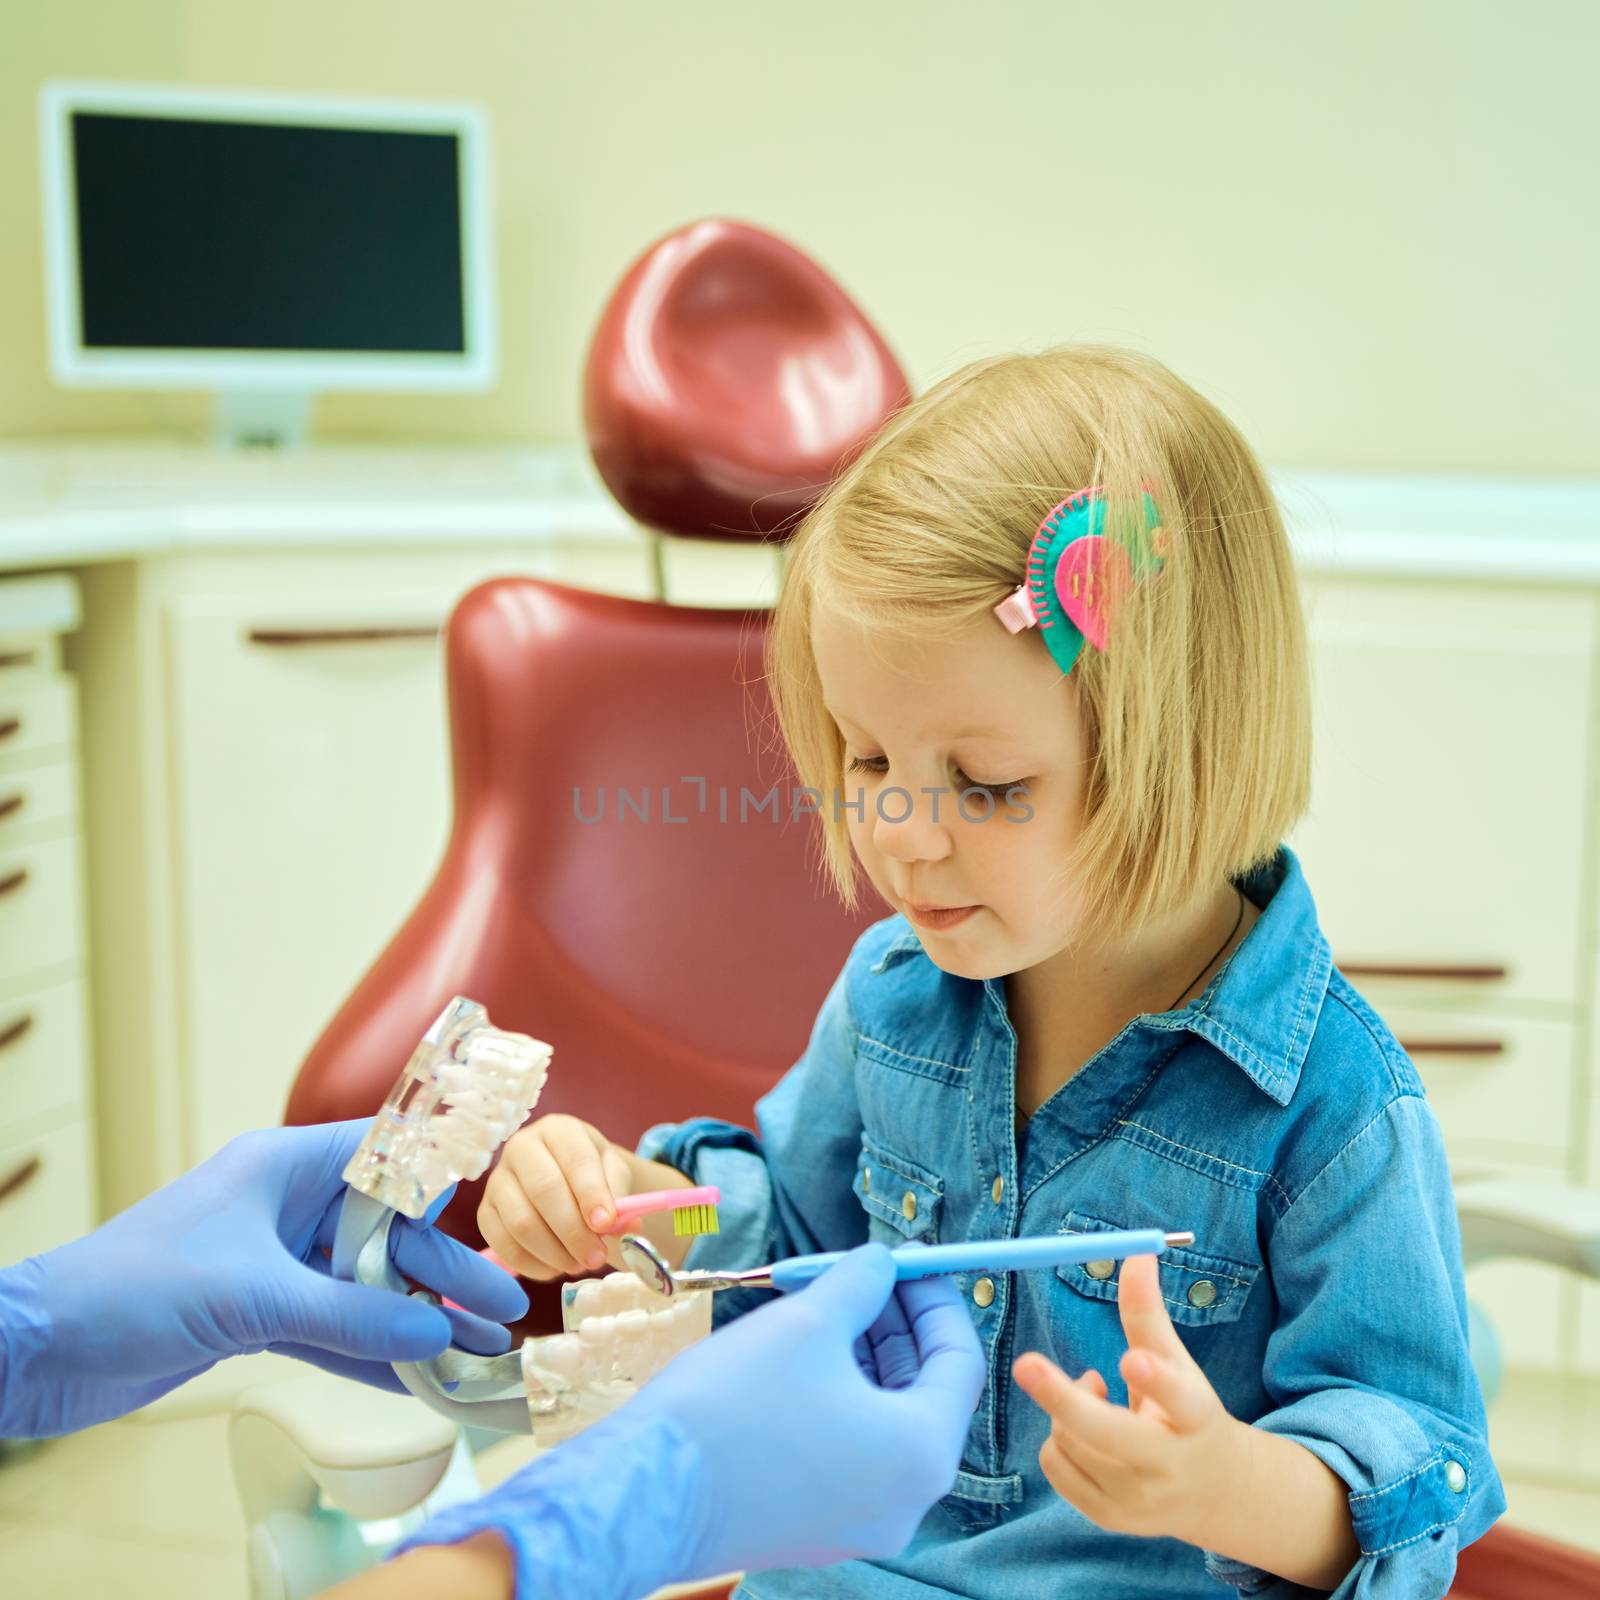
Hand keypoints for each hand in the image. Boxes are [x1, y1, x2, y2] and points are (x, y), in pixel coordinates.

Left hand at [4, 1120, 529, 1437]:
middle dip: (443, 1272)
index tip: (500, 1202)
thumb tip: (436, 1334)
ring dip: (416, 1321)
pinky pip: (332, 1331)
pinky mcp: (255, 1316)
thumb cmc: (133, 1288)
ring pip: (364, 1288)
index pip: (385, 1158)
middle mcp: (287, 1208)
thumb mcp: (254, 1297)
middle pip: (386, 1236)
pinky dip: (372, 1355)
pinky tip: (416, 1382)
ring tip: (477, 1352)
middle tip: (503, 1308)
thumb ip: (352, 1316)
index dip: (444, 1180)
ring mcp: (273, 1264)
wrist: (38, 1351)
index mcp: (285, 1168)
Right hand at [394, 1244, 985, 1596]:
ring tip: (827, 1302)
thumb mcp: (809, 1321)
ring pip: (881, 1421)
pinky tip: (802, 1354)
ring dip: (864, 1357)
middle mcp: (902, 1501)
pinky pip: (848, 1451)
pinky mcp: (812, 1527)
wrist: (646, 1493)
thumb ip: (861, 1284)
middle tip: (867, 1273)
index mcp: (921, 1454)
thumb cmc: (733, 1407)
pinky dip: (838, 1397)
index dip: (936, 1299)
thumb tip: (883, 1262)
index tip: (911, 1259)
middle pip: (923, 1393)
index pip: (960, 1362)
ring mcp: (857, 1522)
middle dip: (897, 1325)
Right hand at [478, 1114, 636, 1279]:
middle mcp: (521, 1148)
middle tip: (596, 1257)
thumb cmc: (591, 1173)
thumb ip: (621, 1197)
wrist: (565, 1177)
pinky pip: (504, 1245)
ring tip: (580, 1263)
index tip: (607, 1225)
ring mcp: (498, 1180)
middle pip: (544, 1191)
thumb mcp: (613, 1173)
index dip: (591, 1194)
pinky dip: (533, 1265)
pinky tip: (557, 1267)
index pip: (574, 1159)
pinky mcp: (485, 1212)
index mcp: (558, 1130)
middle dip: (573, 1231)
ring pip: (521, 1223)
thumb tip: (626, 1228)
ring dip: (555, 1253)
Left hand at [1013, 1252, 1242, 1543]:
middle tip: (1025, 1363)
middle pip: (1109, 1436)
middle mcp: (1168, 1467)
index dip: (1156, 1381)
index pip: (1180, 1401)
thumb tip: (1138, 1252)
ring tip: (1099, 1394)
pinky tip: (1087, 1432)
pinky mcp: (1109, 1518)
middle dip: (1064, 1400)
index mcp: (1197, 1422)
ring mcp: (1137, 1501)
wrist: (1214, 1494)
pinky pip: (1056, 1464)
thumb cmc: (1187, 1414)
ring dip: (1068, 1405)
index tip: (1129, 1358)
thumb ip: (1149, 1315)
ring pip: (1071, 1441)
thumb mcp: (1179, 1365)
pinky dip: (1059, 1437)